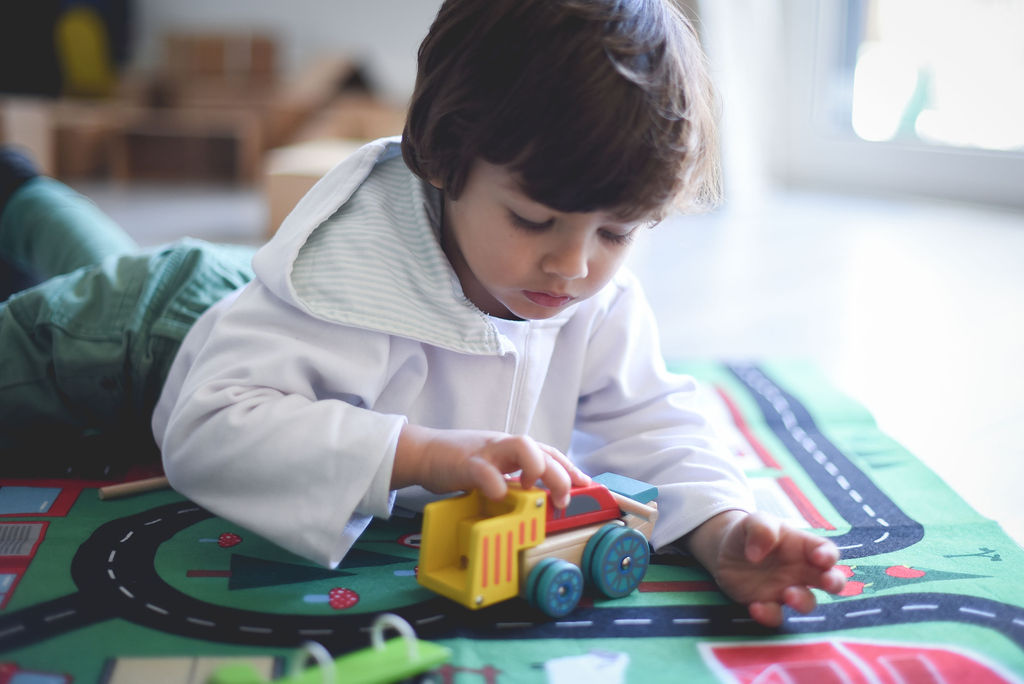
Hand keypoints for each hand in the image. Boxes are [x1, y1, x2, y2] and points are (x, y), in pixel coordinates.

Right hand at [391, 424, 589, 507]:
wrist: (424, 453)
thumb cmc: (461, 464)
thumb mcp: (495, 470)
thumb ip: (514, 481)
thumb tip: (539, 501)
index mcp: (513, 450)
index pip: (550, 453)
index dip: (571, 468)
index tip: (587, 485)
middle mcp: (505, 446)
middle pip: (543, 450)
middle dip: (561, 475)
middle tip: (563, 501)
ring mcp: (486, 451)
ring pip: (522, 446)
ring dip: (536, 469)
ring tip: (533, 491)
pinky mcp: (464, 462)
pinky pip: (484, 469)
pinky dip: (495, 483)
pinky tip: (499, 495)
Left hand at [685, 510, 846, 626]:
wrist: (723, 549)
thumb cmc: (747, 532)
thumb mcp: (753, 521)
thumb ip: (761, 529)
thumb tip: (757, 554)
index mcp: (803, 546)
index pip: (826, 551)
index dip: (829, 555)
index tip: (820, 558)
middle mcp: (801, 571)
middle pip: (832, 580)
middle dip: (835, 583)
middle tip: (827, 583)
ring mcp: (787, 589)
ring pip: (807, 602)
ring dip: (803, 602)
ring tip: (787, 594)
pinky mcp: (768, 603)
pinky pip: (776, 615)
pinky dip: (769, 615)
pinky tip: (755, 606)